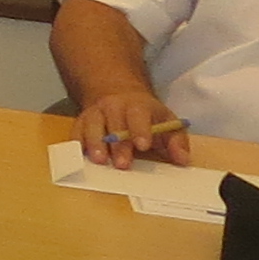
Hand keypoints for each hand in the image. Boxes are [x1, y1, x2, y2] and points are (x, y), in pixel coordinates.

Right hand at [73, 85, 189, 170]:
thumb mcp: (167, 123)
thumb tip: (182, 160)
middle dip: (118, 145)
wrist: (118, 95)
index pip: (138, 115)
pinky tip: (80, 156)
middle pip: (114, 123)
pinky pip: (76, 132)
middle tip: (123, 164)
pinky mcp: (81, 122)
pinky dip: (77, 143)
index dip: (140, 129)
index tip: (143, 145)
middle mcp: (113, 107)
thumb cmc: (146, 116)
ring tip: (99, 160)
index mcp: (138, 106)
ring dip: (94, 143)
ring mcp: (95, 113)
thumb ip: (177, 142)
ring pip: (92, 125)